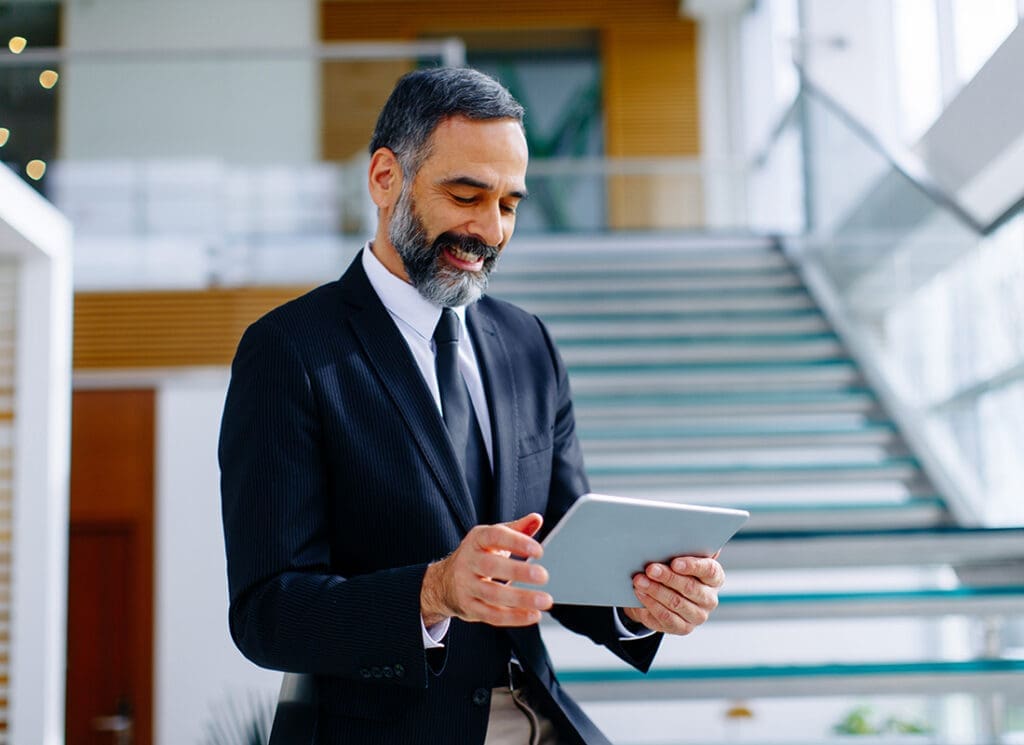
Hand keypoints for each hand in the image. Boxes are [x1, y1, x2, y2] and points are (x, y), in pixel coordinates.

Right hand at [420, 513, 552, 626]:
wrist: (445, 582)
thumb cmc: (478, 556)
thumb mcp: (493, 539)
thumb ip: (517, 529)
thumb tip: (536, 519)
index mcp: (476, 540)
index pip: (494, 536)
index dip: (516, 542)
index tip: (538, 550)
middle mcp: (468, 562)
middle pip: (491, 567)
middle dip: (518, 572)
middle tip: (543, 575)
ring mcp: (467, 586)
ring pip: (493, 595)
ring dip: (521, 599)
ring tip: (545, 600)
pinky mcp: (469, 607)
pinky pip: (492, 615)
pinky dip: (515, 617)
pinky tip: (533, 615)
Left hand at [622, 555, 723, 635]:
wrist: (663, 595)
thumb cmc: (674, 570)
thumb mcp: (679, 558)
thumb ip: (683, 549)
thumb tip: (679, 535)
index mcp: (714, 578)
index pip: (709, 570)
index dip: (692, 566)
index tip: (674, 562)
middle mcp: (709, 598)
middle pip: (690, 587)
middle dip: (667, 577)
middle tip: (650, 569)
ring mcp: (697, 616)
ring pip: (676, 603)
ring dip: (655, 590)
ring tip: (639, 580)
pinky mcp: (683, 628)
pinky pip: (666, 617)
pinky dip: (651, 604)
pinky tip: (640, 593)